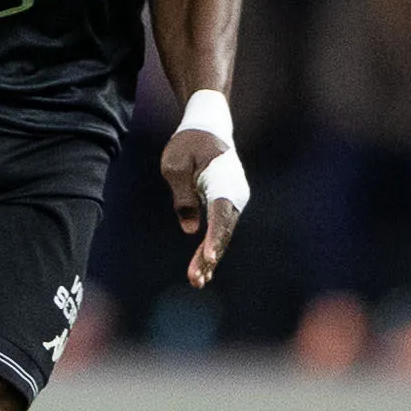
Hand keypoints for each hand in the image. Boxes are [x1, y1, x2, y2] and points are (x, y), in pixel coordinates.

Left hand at [160, 125, 242, 286]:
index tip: (210, 257)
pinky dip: (211, 248)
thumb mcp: (175, 164)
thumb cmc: (189, 143)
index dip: (216, 237)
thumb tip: (190, 229)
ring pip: (223, 234)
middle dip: (210, 256)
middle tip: (196, 280)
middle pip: (224, 230)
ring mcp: (233, 201)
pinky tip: (202, 270)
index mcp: (223, 179)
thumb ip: (182, 195)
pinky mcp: (226, 207)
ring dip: (210, 258)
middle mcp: (235, 193)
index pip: (221, 213)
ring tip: (196, 281)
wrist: (207, 128)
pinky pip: (220, 230)